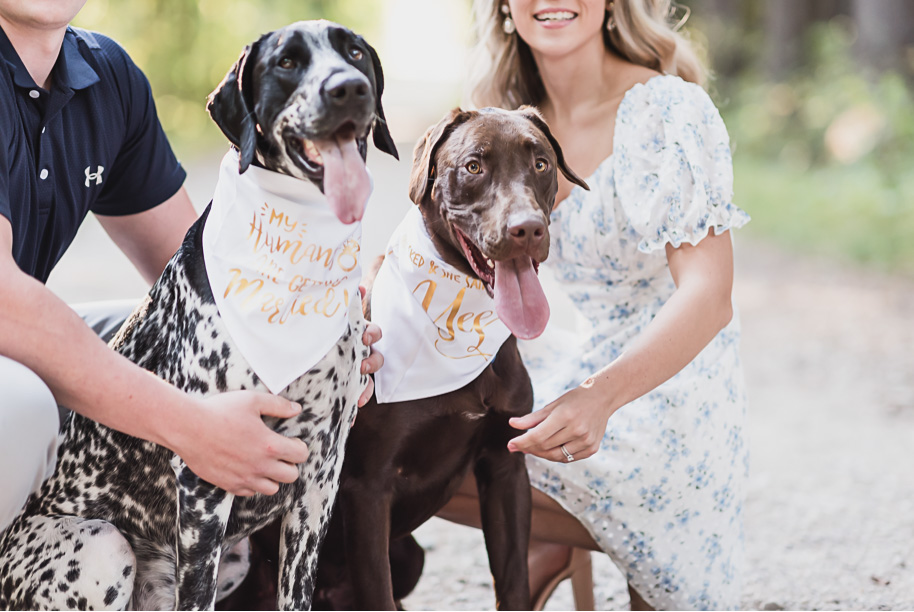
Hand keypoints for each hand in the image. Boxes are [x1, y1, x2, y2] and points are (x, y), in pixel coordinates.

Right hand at [174, 391, 309, 496]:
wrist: (187, 427)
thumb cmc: (219, 411)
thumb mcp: (252, 400)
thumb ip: (278, 405)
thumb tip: (296, 409)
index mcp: (270, 445)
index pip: (300, 455)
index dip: (299, 447)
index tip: (292, 441)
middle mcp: (260, 466)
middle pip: (291, 476)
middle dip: (290, 464)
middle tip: (280, 453)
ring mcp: (244, 478)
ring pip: (272, 488)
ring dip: (273, 476)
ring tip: (265, 462)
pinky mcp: (228, 484)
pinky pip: (250, 492)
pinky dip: (253, 483)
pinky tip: (247, 469)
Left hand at [506, 382, 613, 462]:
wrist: (602, 398)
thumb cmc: (574, 400)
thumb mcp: (552, 405)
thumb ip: (532, 418)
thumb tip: (511, 424)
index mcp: (565, 416)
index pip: (538, 436)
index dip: (522, 442)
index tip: (510, 445)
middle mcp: (577, 430)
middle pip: (545, 447)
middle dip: (529, 448)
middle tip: (518, 445)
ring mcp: (586, 441)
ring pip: (556, 456)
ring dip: (541, 454)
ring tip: (532, 447)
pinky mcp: (592, 448)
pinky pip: (568, 458)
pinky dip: (556, 455)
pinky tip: (549, 449)